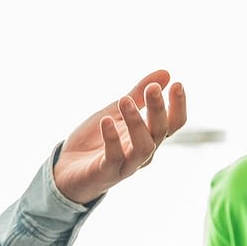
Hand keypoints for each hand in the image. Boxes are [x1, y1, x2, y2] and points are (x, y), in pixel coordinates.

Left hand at [52, 69, 188, 204]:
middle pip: (160, 132)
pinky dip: (111, 139)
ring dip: (136, 123)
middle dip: (158, 109)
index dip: (178, 106)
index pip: (173, 124)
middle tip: (152, 88)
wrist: (68, 168)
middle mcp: (143, 152)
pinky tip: (107, 121)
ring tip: (125, 100)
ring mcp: (127, 164)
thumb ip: (139, 94)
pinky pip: (114, 157)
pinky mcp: (106, 172)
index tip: (177, 84)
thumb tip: (166, 73)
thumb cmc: (97, 140)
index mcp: (149, 137)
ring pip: (143, 147)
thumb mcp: (117, 111)